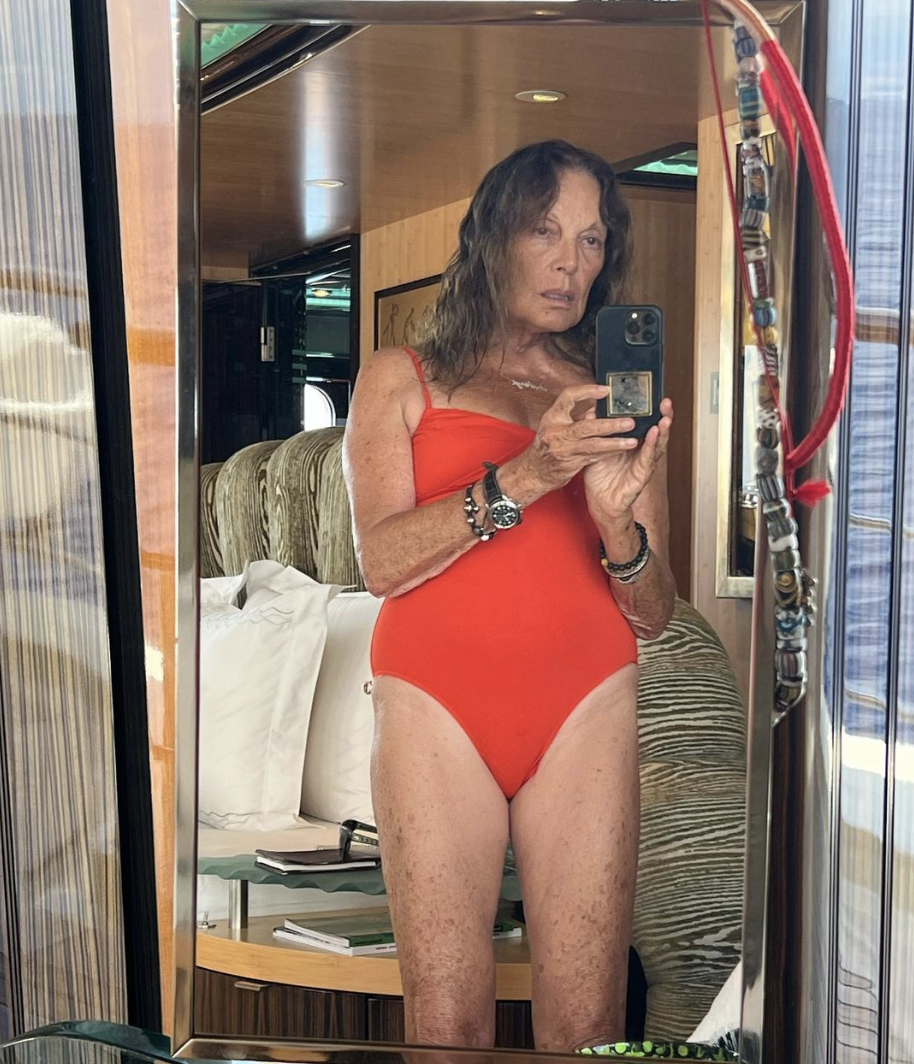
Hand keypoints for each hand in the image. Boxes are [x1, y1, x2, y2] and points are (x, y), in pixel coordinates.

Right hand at [516, 384, 642, 494]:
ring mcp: (563, 450)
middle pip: (586, 426)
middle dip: (610, 424)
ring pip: (593, 445)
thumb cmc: (546, 446)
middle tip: (629, 422)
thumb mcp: (555, 426)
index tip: (606, 390)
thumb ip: (575, 416)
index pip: (568, 397)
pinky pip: (593, 457)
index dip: (587, 391)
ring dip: (615, 443)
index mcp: (552, 418)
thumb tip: (596, 409)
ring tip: (632, 441)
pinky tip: (621, 450)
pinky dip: (608, 453)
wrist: (533, 472)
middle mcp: (556, 432)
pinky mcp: (570, 464)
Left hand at [583, 398, 673, 521]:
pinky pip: (648, 458)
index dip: (651, 411)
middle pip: (656, 431)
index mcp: (631, 445)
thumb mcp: (596, 449)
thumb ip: (596, 431)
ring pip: (658, 444)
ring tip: (665, 416)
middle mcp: (641, 452)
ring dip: (663, 429)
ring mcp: (644, 463)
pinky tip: (654, 434)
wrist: (600, 503)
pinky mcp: (642, 475)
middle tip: (665, 402)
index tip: (653, 396)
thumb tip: (592, 411)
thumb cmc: (601, 478)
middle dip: (663, 416)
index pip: (645, 424)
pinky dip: (652, 445)